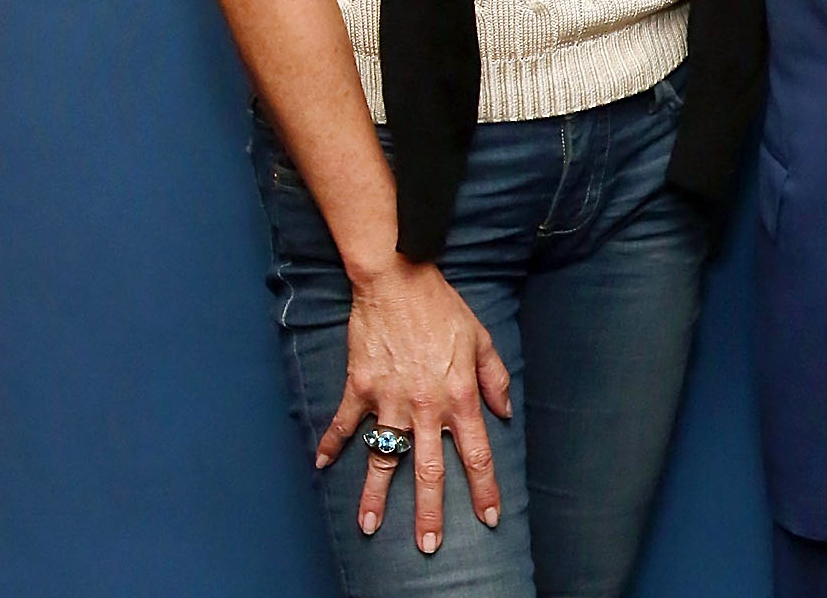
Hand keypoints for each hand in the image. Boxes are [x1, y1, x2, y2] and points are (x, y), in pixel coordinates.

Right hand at [314, 259, 513, 553]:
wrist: (396, 280)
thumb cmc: (441, 307)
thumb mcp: (481, 338)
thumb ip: (494, 377)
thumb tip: (504, 412)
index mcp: (458, 395)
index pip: (476, 453)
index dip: (484, 488)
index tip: (489, 518)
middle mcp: (424, 406)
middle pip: (429, 470)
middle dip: (429, 512)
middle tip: (427, 546)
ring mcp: (389, 400)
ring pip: (383, 458)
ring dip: (376, 495)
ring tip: (370, 527)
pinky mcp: (360, 388)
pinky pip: (344, 423)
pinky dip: (331, 444)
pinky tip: (322, 465)